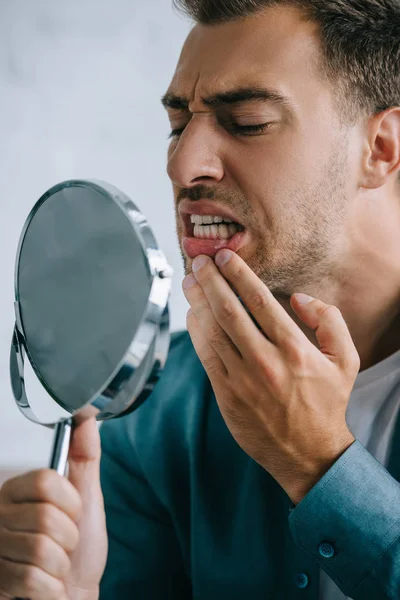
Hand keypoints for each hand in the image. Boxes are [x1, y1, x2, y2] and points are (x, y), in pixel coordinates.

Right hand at [0, 417, 106, 599]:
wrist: (75, 594)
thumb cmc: (81, 547)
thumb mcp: (86, 496)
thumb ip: (84, 455)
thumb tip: (86, 415)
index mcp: (17, 491)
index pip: (44, 481)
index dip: (70, 502)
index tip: (72, 513)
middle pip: (45, 517)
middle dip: (69, 537)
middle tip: (64, 543)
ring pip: (41, 549)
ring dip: (61, 564)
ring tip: (55, 564)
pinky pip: (33, 579)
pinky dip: (51, 588)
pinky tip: (46, 584)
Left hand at [182, 250, 358, 504]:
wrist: (308, 455)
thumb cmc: (327, 404)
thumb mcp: (346, 360)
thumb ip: (329, 320)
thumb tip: (298, 298)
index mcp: (295, 349)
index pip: (259, 300)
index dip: (238, 273)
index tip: (225, 256)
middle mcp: (266, 361)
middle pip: (228, 310)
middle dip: (210, 281)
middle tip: (199, 261)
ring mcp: (242, 379)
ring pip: (212, 331)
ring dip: (197, 302)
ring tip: (190, 281)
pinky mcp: (226, 394)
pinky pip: (205, 355)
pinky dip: (196, 331)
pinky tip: (192, 314)